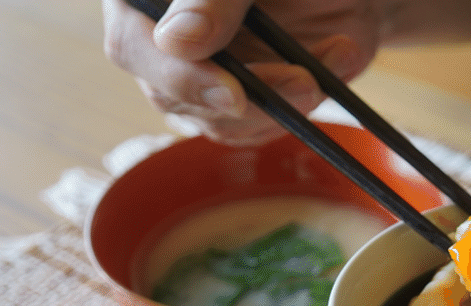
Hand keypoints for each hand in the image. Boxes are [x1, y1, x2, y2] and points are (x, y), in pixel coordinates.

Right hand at [101, 0, 379, 144]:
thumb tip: (178, 41)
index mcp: (147, 0)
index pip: (132, 44)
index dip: (178, 74)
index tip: (232, 92)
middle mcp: (162, 36)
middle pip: (174, 95)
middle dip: (250, 97)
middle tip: (306, 82)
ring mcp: (198, 72)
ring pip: (220, 121)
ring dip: (286, 100)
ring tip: (338, 51)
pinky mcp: (238, 99)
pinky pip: (259, 127)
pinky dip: (307, 100)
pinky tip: (337, 55)